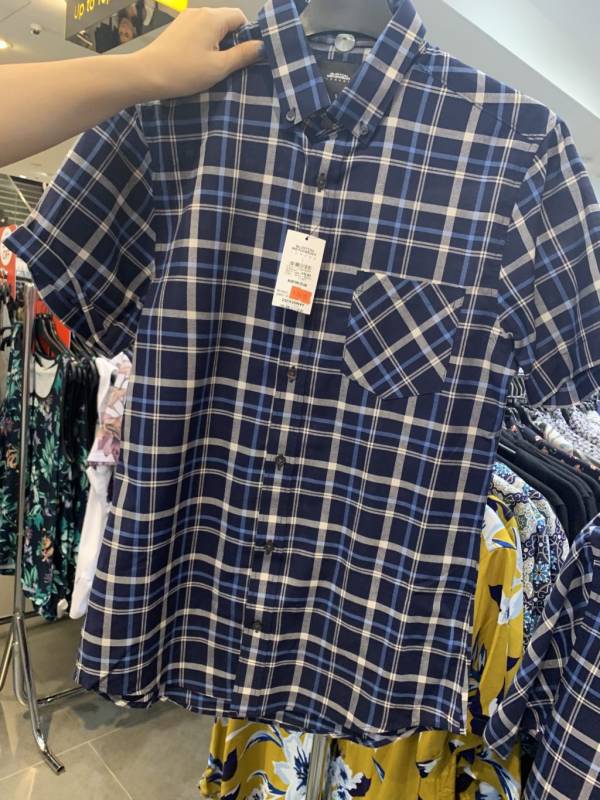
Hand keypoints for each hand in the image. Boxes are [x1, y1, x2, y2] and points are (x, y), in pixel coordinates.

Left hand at [137, 7, 262, 99]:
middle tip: (231, 65)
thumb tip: (262, 45)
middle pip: (226, 20)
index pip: (240, 17)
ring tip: (214, 65)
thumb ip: (243, 55)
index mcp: (213, 17)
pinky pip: (199, 31)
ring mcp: (186, 18)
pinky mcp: (177, 28)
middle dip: (232, 40)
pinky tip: (199, 61)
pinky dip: (205, 43)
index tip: (245, 56)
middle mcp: (200, 11)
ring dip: (218, 43)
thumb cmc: (186, 71)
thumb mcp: (219, 67)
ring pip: (212, 27)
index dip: (247, 35)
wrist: (147, 74)